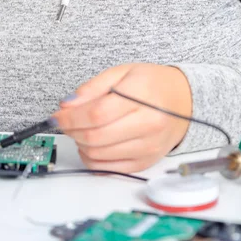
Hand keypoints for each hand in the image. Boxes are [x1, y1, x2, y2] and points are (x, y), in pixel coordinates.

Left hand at [54, 63, 191, 172]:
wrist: (184, 101)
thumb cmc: (151, 85)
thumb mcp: (122, 73)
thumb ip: (92, 88)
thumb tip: (67, 105)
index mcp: (142, 97)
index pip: (96, 113)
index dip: (70, 117)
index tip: (57, 116)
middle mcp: (149, 124)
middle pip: (95, 137)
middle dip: (71, 131)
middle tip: (66, 123)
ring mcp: (148, 146)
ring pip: (98, 154)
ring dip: (80, 144)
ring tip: (81, 130)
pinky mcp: (145, 162)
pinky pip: (107, 168)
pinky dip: (91, 158)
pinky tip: (91, 145)